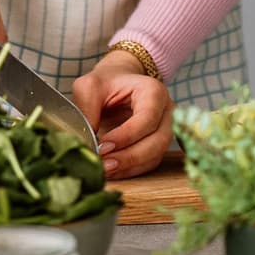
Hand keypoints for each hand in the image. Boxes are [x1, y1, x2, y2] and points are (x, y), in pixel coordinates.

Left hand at [71, 51, 174, 179]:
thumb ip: (88, 108)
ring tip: (105, 170)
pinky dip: (131, 170)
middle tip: (105, 164)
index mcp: (153, 91)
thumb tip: (88, 140)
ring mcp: (165, 129)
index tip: (103, 145)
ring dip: (130, 167)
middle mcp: (166, 112)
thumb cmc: (105, 82)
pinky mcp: (157, 145)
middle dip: (130, 156)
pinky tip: (112, 171)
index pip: (147, 118)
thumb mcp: (90, 86)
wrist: (117, 83)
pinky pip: (149, 163)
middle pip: (158, 141)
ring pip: (155, 155)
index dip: (127, 135)